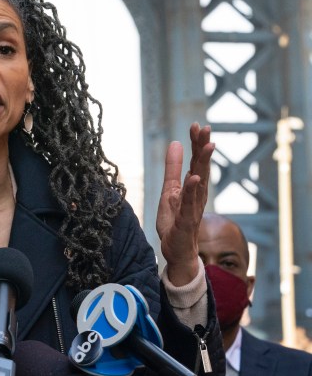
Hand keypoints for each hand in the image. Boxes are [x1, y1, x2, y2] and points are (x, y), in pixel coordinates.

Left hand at [156, 123, 214, 285]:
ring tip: (207, 147)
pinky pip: (189, 204)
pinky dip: (192, 191)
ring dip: (203, 164)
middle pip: (201, 167)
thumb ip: (172, 168)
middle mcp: (197, 195)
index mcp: (192, 187)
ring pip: (200, 183)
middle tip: (205, 128)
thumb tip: (175, 143)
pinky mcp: (186, 221)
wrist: (175, 250)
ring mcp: (193, 208)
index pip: (196, 161)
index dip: (196, 144)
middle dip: (203, 148)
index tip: (197, 125)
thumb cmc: (175, 220)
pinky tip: (194, 178)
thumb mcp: (169, 190)